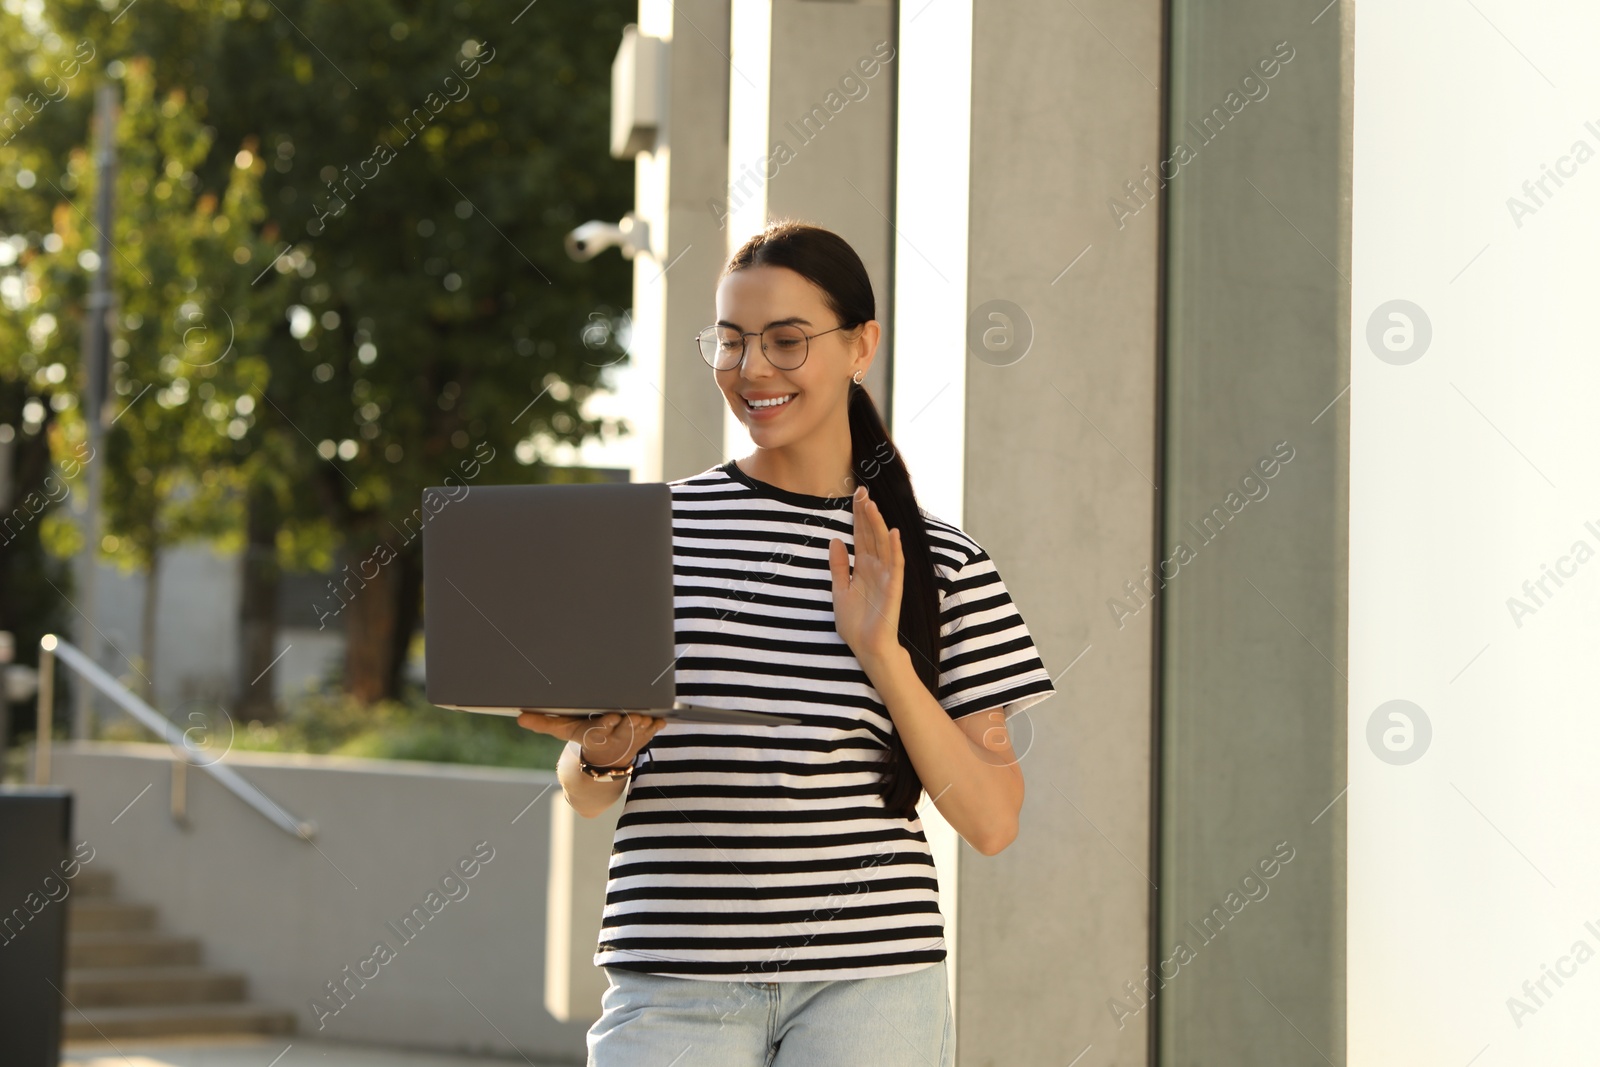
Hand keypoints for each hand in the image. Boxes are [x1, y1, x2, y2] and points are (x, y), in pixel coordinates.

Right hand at [515, 710, 665, 767]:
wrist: (601, 762)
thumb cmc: (582, 737)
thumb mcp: (562, 730)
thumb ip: (543, 722)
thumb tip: (519, 717)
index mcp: (594, 736)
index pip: (600, 730)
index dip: (607, 725)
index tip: (612, 717)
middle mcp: (613, 740)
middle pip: (624, 728)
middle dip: (631, 722)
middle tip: (636, 713)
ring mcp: (630, 740)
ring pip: (641, 730)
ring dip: (645, 723)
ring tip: (647, 714)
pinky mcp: (643, 738)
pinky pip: (652, 731)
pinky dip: (657, 725)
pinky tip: (660, 718)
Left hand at [828, 484, 904, 667]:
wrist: (867, 649)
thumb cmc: (856, 624)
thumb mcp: (839, 591)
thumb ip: (839, 566)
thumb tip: (834, 540)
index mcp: (864, 567)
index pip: (861, 535)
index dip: (858, 515)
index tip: (855, 494)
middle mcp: (876, 568)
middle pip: (872, 534)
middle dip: (867, 513)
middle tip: (862, 490)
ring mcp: (886, 577)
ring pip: (883, 544)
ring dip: (878, 524)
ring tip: (872, 504)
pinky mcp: (893, 589)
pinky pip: (895, 565)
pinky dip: (894, 549)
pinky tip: (892, 532)